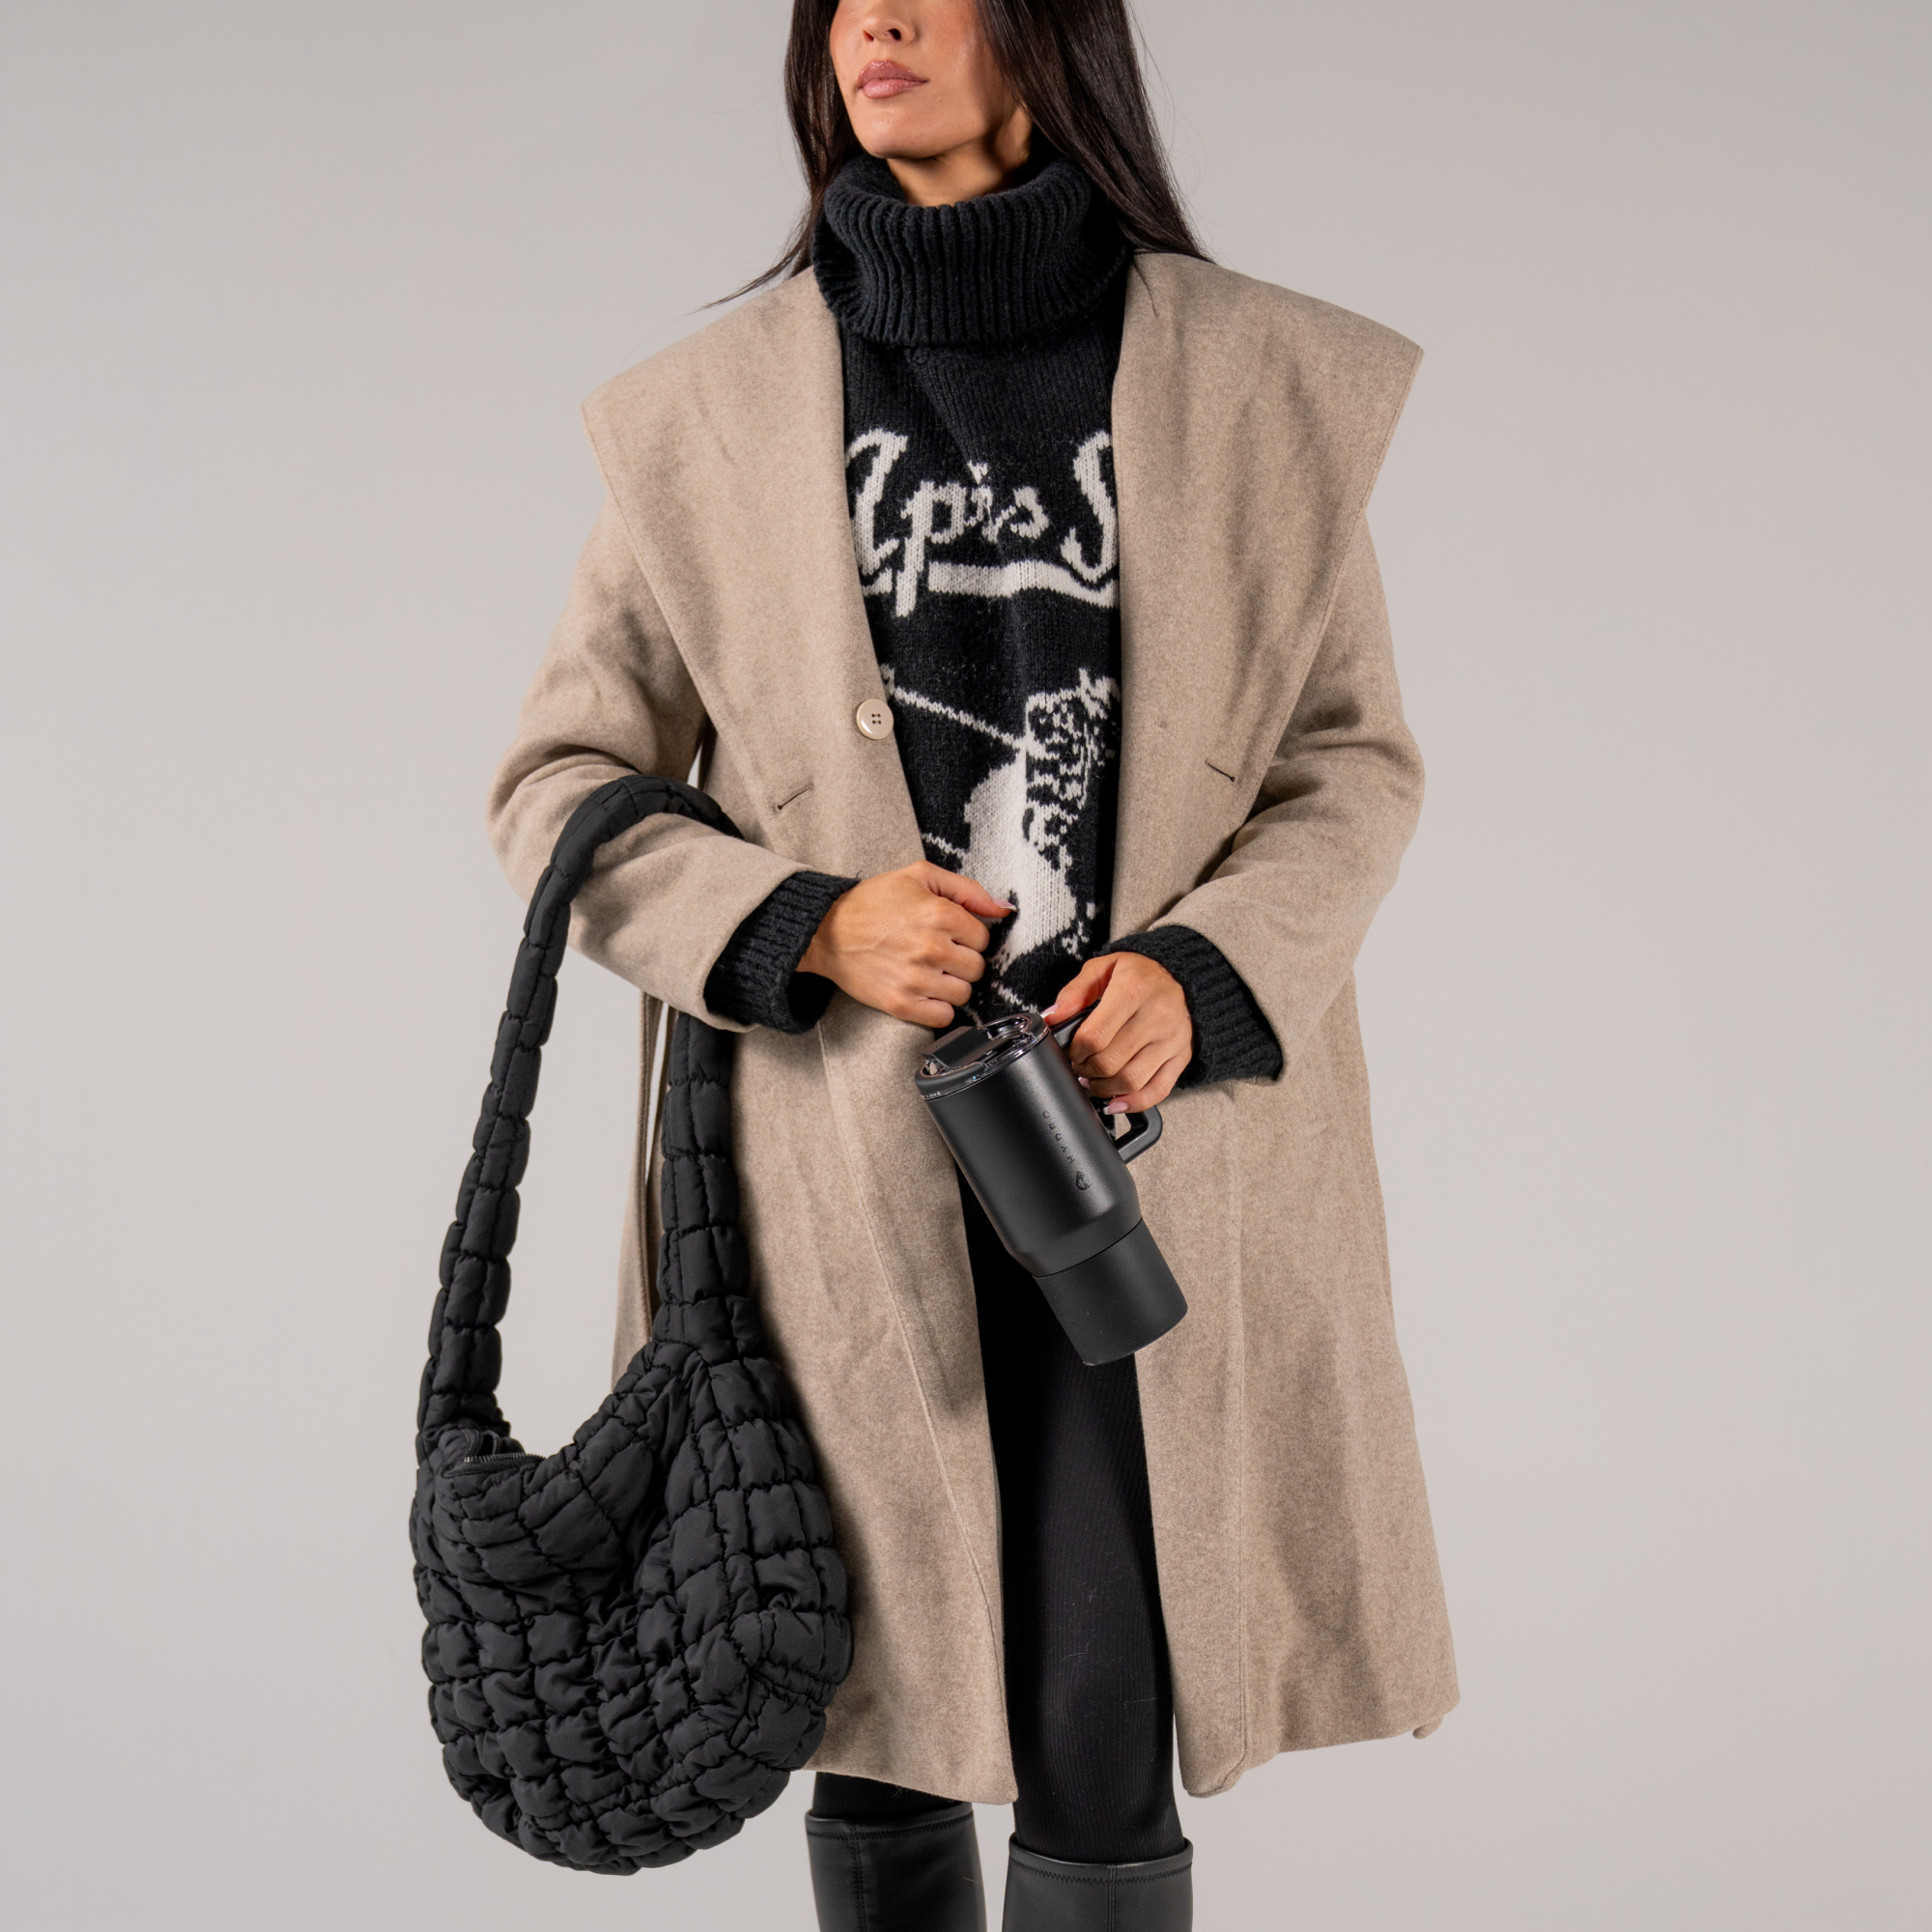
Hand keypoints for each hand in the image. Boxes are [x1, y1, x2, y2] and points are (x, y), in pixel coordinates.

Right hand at [800, 862, 1010, 1028]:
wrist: (826, 931)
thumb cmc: (872, 901)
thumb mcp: (919, 876)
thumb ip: (967, 889)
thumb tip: (1004, 909)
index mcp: (939, 914)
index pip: (983, 938)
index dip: (967, 936)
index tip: (948, 934)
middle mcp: (931, 947)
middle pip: (977, 968)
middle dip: (961, 961)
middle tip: (938, 953)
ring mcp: (916, 978)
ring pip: (963, 994)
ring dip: (951, 985)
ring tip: (929, 972)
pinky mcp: (900, 1004)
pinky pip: (943, 1017)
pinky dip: (938, 1008)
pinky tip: (924, 992)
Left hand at [1045, 953, 1192, 1114]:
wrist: (1179, 977)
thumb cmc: (1139, 975)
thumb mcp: (1103, 968)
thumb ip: (1075, 992)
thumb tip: (1051, 1018)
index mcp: (1134, 990)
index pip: (1095, 1036)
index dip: (1075, 1051)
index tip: (1072, 1050)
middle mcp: (1157, 1016)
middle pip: (1109, 1062)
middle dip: (1085, 1070)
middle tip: (1080, 1064)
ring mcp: (1172, 1039)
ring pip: (1131, 1081)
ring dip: (1104, 1088)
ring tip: (1094, 1080)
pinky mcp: (1181, 1056)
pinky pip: (1158, 1090)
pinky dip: (1134, 1103)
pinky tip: (1116, 1101)